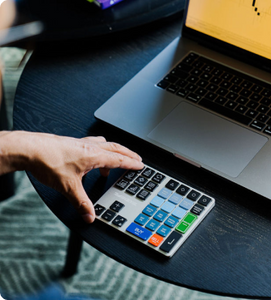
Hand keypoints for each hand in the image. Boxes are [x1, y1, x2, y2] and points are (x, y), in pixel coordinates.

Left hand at [0, 131, 143, 222]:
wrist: (30, 149)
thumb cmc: (48, 161)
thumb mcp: (68, 187)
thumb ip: (81, 203)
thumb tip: (90, 215)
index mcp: (94, 155)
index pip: (119, 160)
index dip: (131, 163)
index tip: (140, 166)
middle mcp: (90, 146)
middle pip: (116, 148)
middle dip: (128, 154)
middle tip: (136, 159)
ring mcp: (81, 143)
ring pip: (105, 144)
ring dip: (114, 151)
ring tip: (114, 161)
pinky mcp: (72, 143)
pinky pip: (92, 144)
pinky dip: (98, 150)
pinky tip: (91, 158)